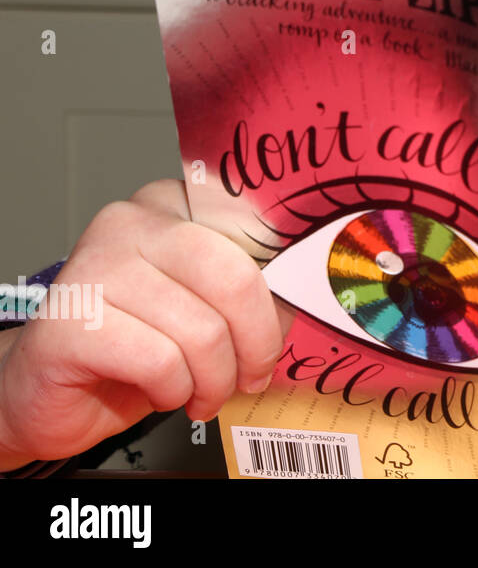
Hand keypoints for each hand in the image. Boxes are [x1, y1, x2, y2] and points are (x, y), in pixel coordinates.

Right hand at [0, 179, 291, 467]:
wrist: (52, 389)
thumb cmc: (139, 344)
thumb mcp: (209, 307)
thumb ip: (257, 290)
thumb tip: (307, 295)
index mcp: (173, 204)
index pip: (255, 225)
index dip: (286, 280)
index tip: (295, 314)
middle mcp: (131, 221)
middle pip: (235, 276)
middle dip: (257, 341)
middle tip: (252, 375)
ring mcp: (95, 265)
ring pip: (201, 330)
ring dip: (213, 380)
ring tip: (201, 392)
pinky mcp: (71, 320)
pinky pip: (160, 362)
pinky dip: (173, 391)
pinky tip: (162, 391)